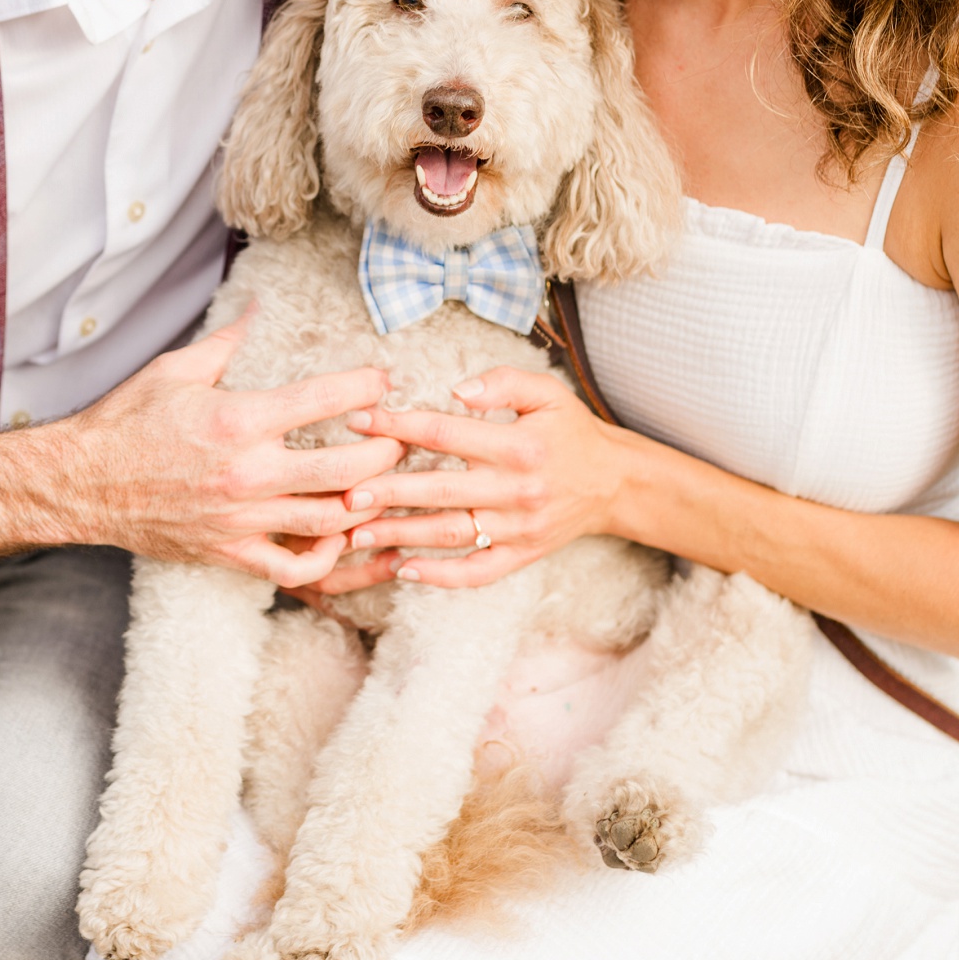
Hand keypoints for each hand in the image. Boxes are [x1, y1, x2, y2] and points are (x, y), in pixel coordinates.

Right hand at [0, 312, 402, 588]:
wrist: (80, 484)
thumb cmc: (125, 423)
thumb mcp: (176, 369)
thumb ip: (228, 340)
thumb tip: (259, 305)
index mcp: (238, 419)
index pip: (326, 400)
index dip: (368, 387)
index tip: (383, 380)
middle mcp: (247, 473)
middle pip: (349, 470)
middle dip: (388, 452)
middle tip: (399, 438)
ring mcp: (241, 519)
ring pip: (331, 521)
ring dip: (367, 504)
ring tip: (382, 485)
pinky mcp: (230, 553)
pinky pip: (294, 570)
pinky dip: (325, 558)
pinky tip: (336, 536)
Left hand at [316, 365, 624, 591]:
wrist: (614, 482)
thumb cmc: (570, 432)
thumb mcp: (547, 392)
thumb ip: (502, 383)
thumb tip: (457, 389)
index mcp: (518, 445)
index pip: (444, 432)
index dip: (397, 426)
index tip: (358, 422)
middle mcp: (516, 489)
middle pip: (439, 490)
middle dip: (387, 491)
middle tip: (344, 493)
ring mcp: (518, 528)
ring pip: (450, 534)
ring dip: (400, 536)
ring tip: (356, 534)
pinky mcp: (522, 555)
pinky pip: (476, 572)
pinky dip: (439, 576)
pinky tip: (402, 570)